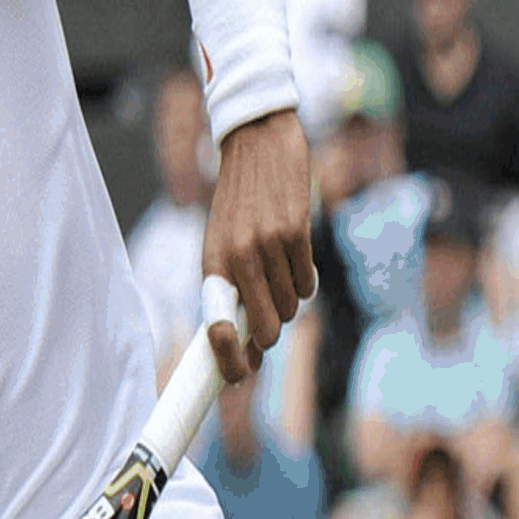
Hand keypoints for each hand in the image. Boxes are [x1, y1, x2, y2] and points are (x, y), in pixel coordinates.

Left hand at [200, 112, 316, 382]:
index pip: (218, 326)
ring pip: (291, 308)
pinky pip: (307, 282)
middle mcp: (236, 258)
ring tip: (280, 270)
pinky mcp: (296, 233)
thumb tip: (249, 341)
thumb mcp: (221, 240)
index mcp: (211, 264)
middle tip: (272, 322)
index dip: (228, 360)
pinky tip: (294, 255)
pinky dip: (305, 279)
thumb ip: (231, 285)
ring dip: (290, 301)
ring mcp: (267, 246)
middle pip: (266, 330)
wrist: (256, 141)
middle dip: (272, 335)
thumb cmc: (237, 200)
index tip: (240, 377)